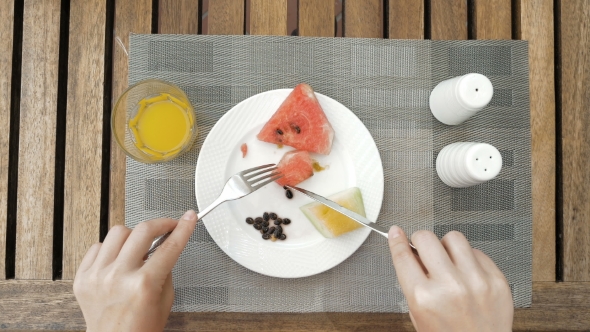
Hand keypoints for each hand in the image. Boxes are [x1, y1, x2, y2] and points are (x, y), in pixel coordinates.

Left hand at [74, 210, 197, 331]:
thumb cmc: (140, 329)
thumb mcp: (165, 300)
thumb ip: (165, 269)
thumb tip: (165, 244)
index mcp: (143, 285)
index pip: (169, 247)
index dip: (183, 228)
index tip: (188, 217)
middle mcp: (118, 277)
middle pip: (142, 230)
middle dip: (160, 224)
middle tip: (166, 227)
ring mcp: (98, 276)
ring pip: (118, 232)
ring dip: (133, 236)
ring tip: (137, 249)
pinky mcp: (83, 278)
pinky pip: (97, 246)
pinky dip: (111, 249)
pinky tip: (118, 260)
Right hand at [388, 226, 512, 331]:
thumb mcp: (418, 313)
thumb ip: (412, 281)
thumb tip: (410, 251)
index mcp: (424, 297)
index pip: (403, 255)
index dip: (396, 240)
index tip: (396, 232)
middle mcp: (450, 287)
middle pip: (426, 238)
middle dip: (421, 241)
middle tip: (423, 248)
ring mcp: (476, 282)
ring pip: (454, 238)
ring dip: (447, 246)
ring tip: (448, 261)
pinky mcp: (496, 280)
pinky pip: (478, 251)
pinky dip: (469, 259)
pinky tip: (467, 272)